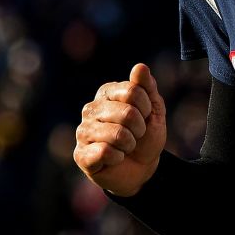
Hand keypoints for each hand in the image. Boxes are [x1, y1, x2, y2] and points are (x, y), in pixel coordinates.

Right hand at [73, 63, 166, 196]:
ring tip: (126, 146)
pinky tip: (114, 158)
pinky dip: (118, 157)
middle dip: (140, 128)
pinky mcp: (81, 155)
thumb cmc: (146, 136)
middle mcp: (90, 109)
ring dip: (130, 144)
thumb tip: (139, 67)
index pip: (133, 91)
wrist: (142, 168)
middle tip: (136, 135)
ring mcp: (83, 132)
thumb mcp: (154, 109)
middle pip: (127, 113)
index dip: (146, 108)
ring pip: (117, 134)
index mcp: (107, 93)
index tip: (144, 116)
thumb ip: (147, 87)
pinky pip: (105, 152)